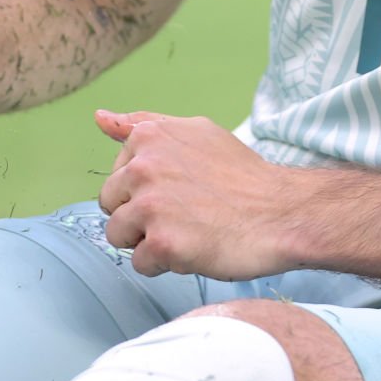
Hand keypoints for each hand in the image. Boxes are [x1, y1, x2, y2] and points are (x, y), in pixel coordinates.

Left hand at [95, 108, 297, 278]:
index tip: (179, 188)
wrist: (281, 212)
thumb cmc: (241, 176)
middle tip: (183, 212)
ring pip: (118, 236)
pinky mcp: (162, 242)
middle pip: (110, 205)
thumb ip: (144, 124)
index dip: (146, 188)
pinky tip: (193, 249)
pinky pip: (140, 263)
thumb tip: (99, 117)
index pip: (117, 174)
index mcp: (150, 136)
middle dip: (140, 215)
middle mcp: (144, 166)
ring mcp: (151, 205)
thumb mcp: (196, 132)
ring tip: (185, 231)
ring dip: (148, 240)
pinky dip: (164, 263)